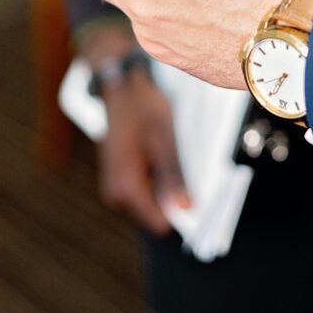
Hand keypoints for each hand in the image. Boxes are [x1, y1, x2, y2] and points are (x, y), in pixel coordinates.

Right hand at [98, 71, 189, 234]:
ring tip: (165, 154)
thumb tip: (186, 207)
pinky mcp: (119, 182)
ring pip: (151, 202)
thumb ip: (174, 176)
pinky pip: (144, 192)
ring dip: (165, 185)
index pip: (159, 222)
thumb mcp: (164, 139)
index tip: (197, 201)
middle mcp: (115, 193)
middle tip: (179, 164)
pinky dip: (156, 179)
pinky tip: (158, 155)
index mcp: (125, 185)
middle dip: (172, 195)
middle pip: (155, 213)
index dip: (180, 213)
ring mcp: (115, 188)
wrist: (121, 90)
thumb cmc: (141, 109)